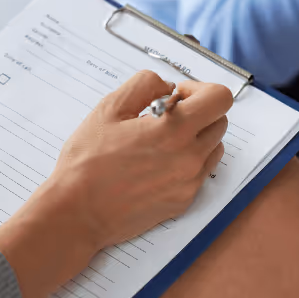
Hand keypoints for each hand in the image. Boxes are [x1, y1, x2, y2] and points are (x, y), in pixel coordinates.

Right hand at [0, 71, 232, 297]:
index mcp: (175, 131)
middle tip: (164, 116)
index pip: (220, 98)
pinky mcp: (184, 202)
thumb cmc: (88, 160)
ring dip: (196, 135)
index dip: (200, 89)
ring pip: (214, 147)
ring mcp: (190, 183)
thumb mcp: (110, 108)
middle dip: (197, 111)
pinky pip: (201, 171)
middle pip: (220, 121)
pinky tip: (156, 162)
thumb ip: (145, 84)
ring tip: (160, 139)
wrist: (78, 212)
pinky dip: (187, 159)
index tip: (176, 96)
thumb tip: (169, 87)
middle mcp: (190, 158)